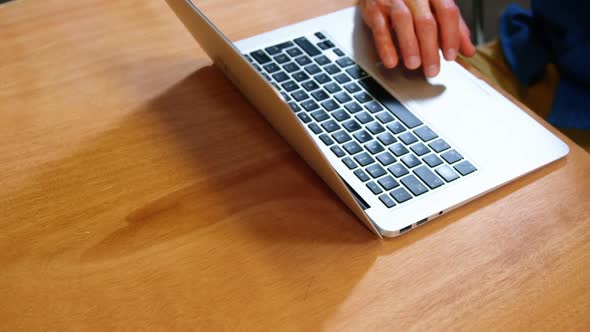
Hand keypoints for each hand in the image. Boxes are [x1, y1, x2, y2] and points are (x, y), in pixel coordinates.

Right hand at [360, 0, 475, 76]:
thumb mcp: (436, 9)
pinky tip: (391, 61)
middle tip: (432, 69)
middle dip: (430, 49)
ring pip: (403, 21)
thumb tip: (468, 50)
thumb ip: (453, 28)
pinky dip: (386, 46)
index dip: (451, 35)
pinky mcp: (374, 8)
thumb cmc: (412, 0)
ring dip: (409, 46)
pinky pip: (380, 27)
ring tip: (413, 65)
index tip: (451, 56)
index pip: (447, 11)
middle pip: (426, 21)